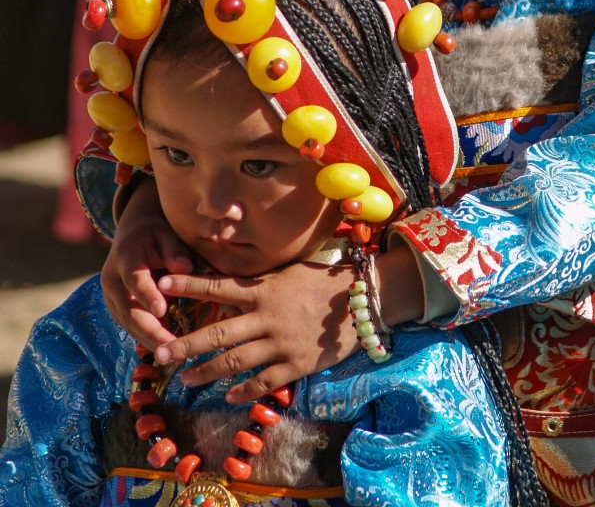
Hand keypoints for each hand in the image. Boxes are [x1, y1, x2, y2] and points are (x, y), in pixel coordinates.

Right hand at [100, 178, 193, 348]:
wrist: (134, 233)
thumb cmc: (157, 232)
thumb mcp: (167, 233)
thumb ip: (175, 250)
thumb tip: (184, 268)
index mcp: (125, 256)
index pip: (135, 278)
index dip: (147, 295)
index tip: (162, 311)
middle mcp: (112, 279)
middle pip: (129, 309)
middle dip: (151, 331)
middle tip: (173, 348)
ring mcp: (111, 296)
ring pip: (129, 323)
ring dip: (150, 340)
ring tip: (173, 355)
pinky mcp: (117, 308)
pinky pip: (131, 325)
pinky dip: (147, 337)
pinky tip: (166, 349)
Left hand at [152, 261, 358, 400]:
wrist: (361, 300)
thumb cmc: (321, 281)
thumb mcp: (287, 273)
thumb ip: (258, 284)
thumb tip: (227, 285)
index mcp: (263, 291)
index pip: (218, 286)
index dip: (189, 285)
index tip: (162, 283)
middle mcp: (267, 317)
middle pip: (217, 332)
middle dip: (186, 343)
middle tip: (159, 352)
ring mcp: (281, 343)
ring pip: (235, 362)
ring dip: (207, 372)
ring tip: (186, 379)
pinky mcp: (296, 364)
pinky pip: (263, 382)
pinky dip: (243, 391)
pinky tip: (228, 396)